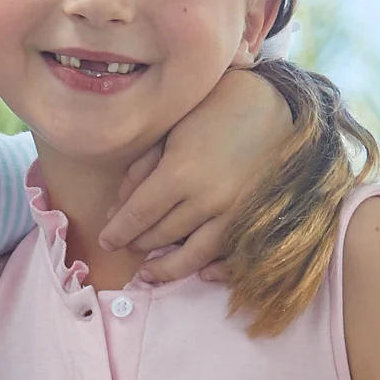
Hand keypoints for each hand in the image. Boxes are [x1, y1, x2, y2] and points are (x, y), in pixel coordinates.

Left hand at [98, 66, 293, 281]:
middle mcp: (207, 200)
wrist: (275, 104)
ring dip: (166, 267)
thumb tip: (117, 209)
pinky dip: (213, 271)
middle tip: (125, 246)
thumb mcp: (171, 131)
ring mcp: (233, 214)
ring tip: (148, 271)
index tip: (105, 241)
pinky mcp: (254, 221)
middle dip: (137, 243)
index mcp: (180, 172)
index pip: (138, 215)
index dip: (117, 232)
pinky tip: (199, 275)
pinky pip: (230, 258)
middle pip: (161, 235)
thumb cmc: (215, 110)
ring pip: (192, 255)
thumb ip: (141, 169)